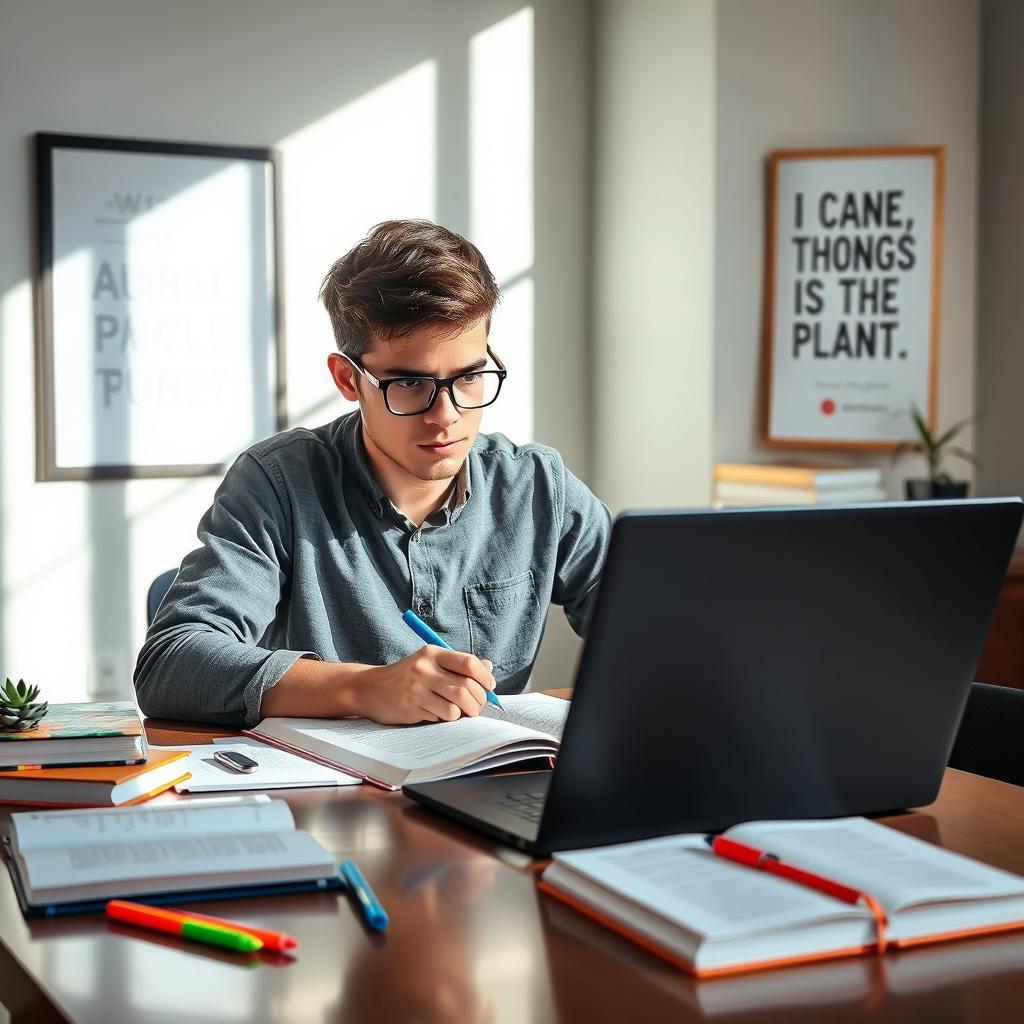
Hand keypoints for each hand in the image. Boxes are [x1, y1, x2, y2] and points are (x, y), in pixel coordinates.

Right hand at [353, 647, 495, 724]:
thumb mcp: (428, 663)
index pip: (469, 663)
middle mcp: (425, 667)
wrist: (369, 688)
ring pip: (457, 703)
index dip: (485, 676)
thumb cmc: (404, 677)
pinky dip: (448, 717)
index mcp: (433, 653)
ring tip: (462, 713)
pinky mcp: (412, 705)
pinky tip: (440, 714)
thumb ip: (457, 665)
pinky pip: (442, 715)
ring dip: (466, 712)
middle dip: (478, 700)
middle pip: (466, 686)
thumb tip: (488, 666)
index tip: (490, 686)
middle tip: (477, 706)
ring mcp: (418, 687)